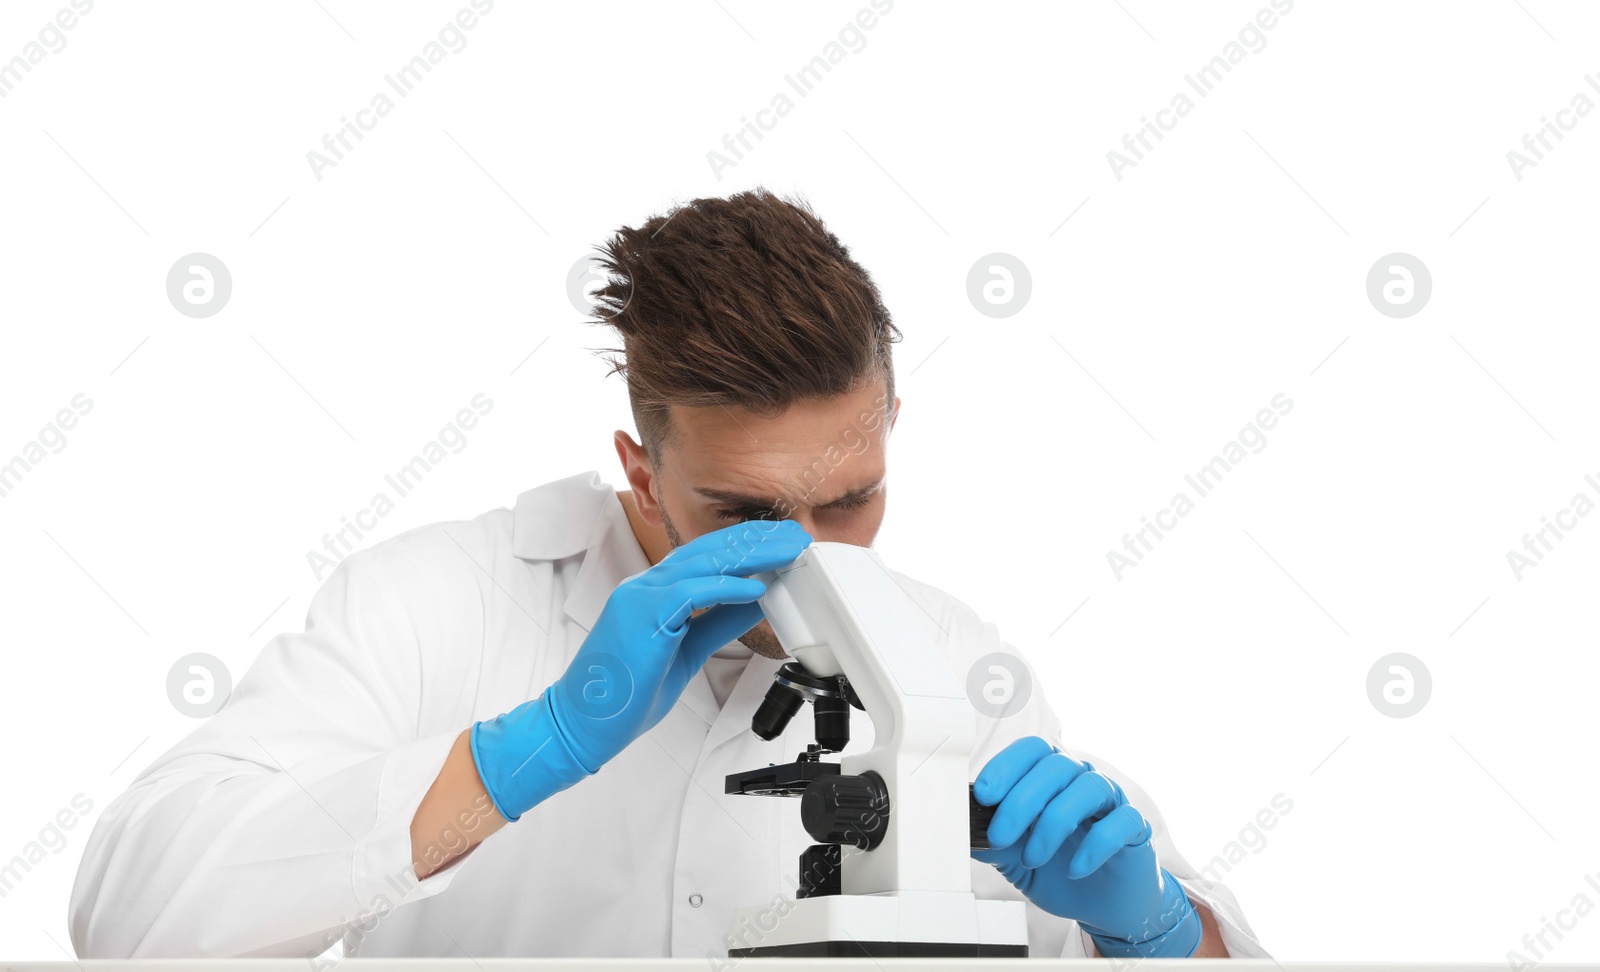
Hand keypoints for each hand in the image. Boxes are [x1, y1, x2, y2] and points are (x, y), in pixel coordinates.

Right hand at [471, 518, 811, 820]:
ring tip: (786, 550)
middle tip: (795, 534)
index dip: (747, 545)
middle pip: (709, 549)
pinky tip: (756, 587)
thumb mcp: (688, 650)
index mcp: (655, 592)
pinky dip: (725, 588)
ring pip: (701, 562)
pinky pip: (688, 593)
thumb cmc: (626, 692)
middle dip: (756, 539)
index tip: (782, 543)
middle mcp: (646, 587)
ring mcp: (640, 598)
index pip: (707, 556)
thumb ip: (719, 622)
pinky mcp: (641, 619)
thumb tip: (756, 601)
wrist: (582, 722)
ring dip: (749, 554)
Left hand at [972, 736, 1200, 957]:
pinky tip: (1075, 869)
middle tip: (1000, 836)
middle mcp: (1080, 779)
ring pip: (1087, 788)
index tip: (983, 795)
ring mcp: (1110, 800)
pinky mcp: (1134, 826)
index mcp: (1049, 778)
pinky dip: (1094, 845)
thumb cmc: (1058, 871)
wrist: (1102, 905)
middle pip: (1055, 766)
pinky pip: (1120, 822)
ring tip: (1033, 858)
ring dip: (1053, 824)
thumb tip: (962, 831)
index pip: (1030, 750)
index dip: (1006, 766)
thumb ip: (992, 842)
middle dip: (1021, 801)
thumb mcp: (1014, 859)